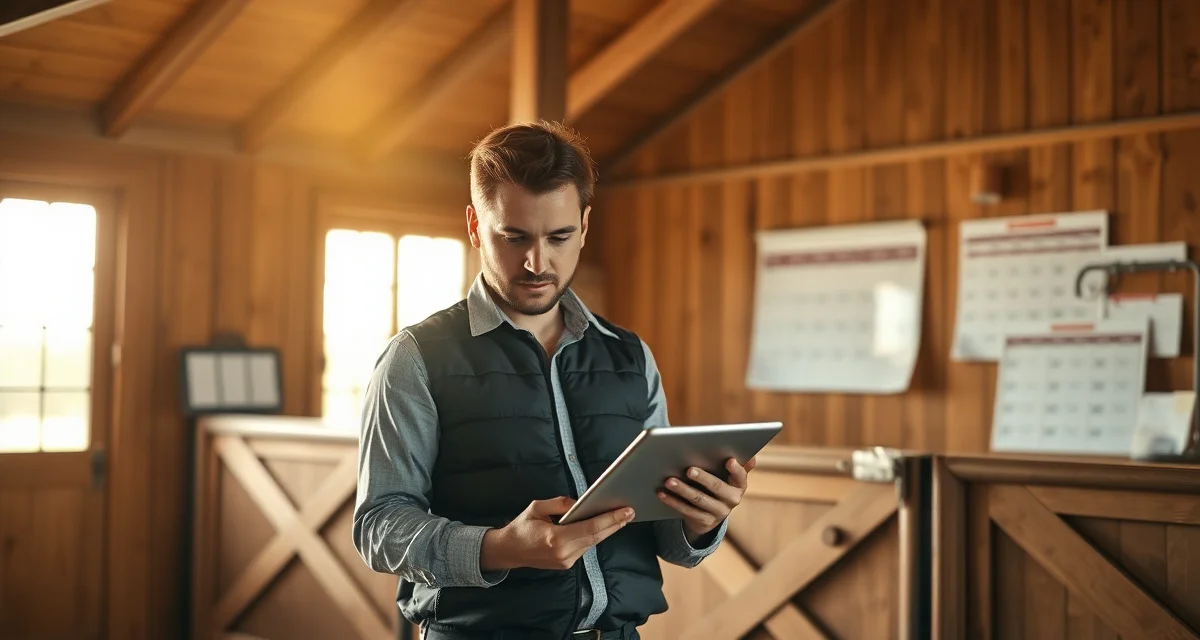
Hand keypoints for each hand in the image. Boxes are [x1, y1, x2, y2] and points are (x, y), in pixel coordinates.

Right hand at [480, 496, 634, 571]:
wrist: (508, 551)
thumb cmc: (521, 527)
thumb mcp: (537, 508)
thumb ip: (560, 503)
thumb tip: (579, 502)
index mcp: (556, 539)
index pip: (590, 528)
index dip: (610, 520)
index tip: (626, 511)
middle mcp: (564, 553)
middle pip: (596, 537)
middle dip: (615, 524)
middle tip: (630, 512)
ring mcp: (566, 561)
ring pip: (592, 543)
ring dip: (608, 530)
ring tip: (621, 517)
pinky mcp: (566, 564)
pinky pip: (585, 546)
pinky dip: (596, 535)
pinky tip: (605, 526)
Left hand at [658, 456, 756, 540]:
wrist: (711, 514)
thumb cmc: (718, 485)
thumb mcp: (728, 477)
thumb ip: (736, 466)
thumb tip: (752, 457)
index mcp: (739, 485)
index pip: (741, 476)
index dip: (736, 469)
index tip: (729, 460)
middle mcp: (732, 500)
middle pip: (717, 488)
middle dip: (703, 478)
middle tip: (689, 469)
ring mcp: (718, 513)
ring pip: (698, 500)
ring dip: (683, 490)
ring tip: (669, 480)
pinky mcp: (704, 522)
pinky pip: (686, 511)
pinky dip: (673, 501)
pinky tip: (662, 493)